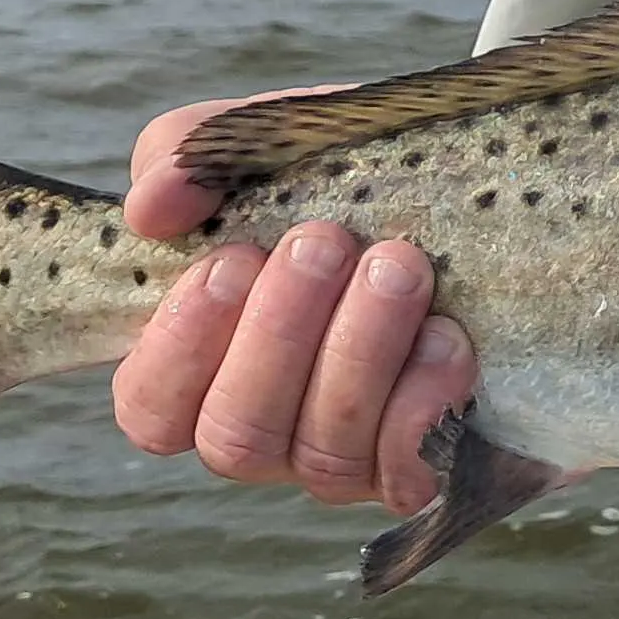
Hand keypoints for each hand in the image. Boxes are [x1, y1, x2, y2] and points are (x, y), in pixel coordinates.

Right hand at [111, 95, 477, 512]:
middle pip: (236, 434)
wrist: (468, 182)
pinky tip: (446, 338)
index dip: (180, 348)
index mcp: (206, 365)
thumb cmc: (342, 171)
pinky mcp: (424, 463)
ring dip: (359, 353)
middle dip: (279, 336)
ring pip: (322, 454)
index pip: (151, 407)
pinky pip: (406, 477)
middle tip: (323, 243)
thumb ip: (192, 157)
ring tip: (397, 266)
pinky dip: (423, 408)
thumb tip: (151, 209)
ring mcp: (342, 456)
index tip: (231, 260)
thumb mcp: (265, 142)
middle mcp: (266, 426)